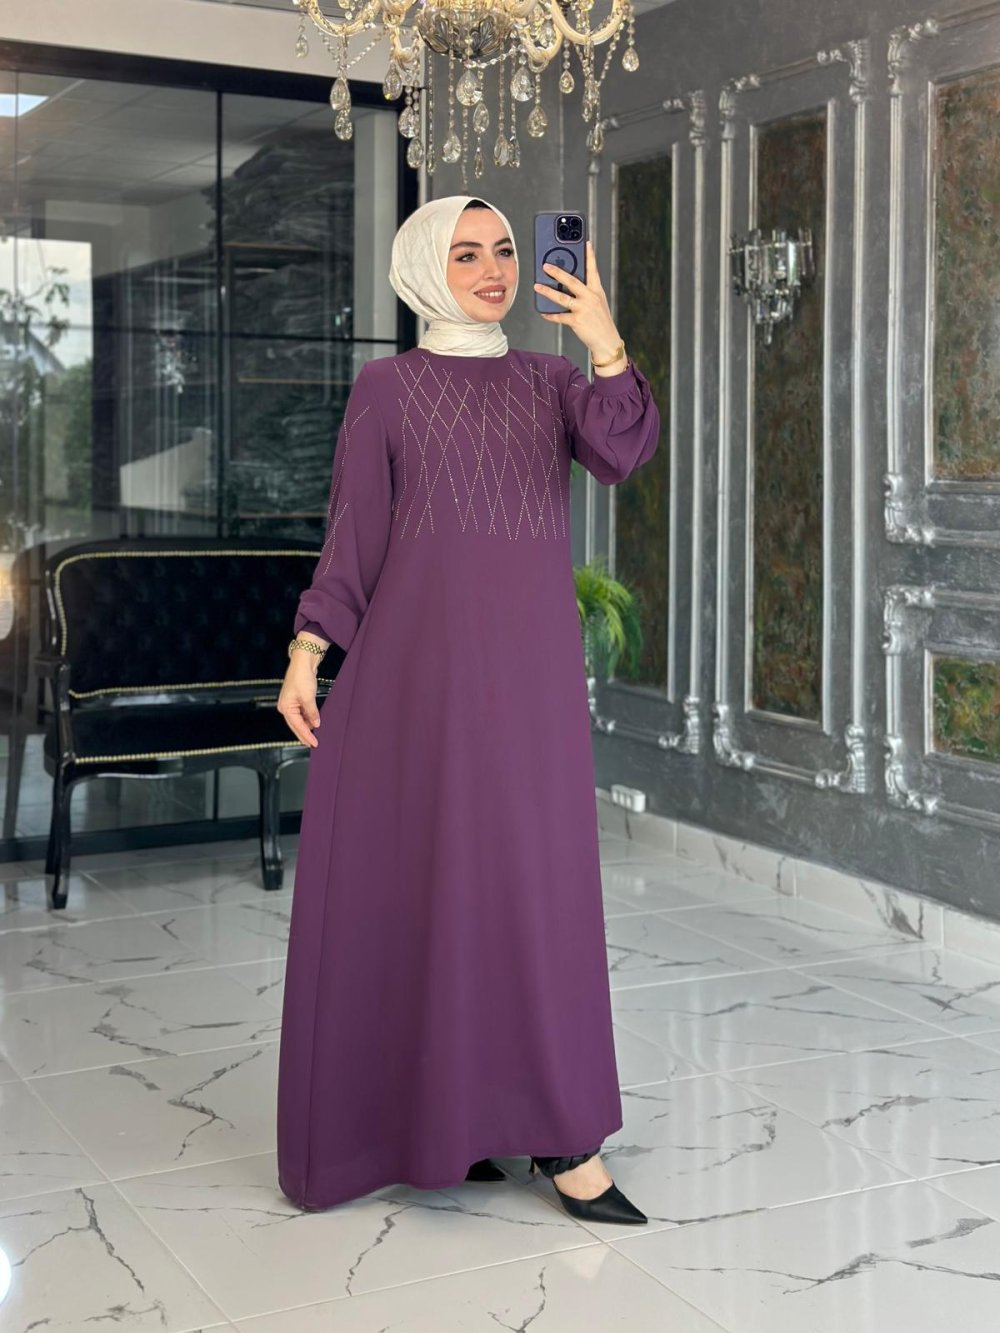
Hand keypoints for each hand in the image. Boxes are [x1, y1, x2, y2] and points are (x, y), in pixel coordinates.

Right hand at [277, 659, 321, 747]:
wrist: (303, 662)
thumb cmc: (301, 677)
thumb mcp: (308, 697)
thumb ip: (312, 713)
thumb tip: (315, 724)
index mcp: (286, 708)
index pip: (297, 726)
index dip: (306, 736)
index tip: (314, 743)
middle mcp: (286, 707)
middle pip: (296, 725)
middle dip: (305, 735)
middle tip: (313, 744)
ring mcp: (290, 703)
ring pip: (299, 720)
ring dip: (307, 727)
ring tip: (315, 735)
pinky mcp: (296, 699)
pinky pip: (301, 713)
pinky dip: (307, 719)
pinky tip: (313, 723)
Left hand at [533, 240, 622, 363]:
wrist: (607, 342)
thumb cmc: (601, 322)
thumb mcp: (598, 303)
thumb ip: (586, 292)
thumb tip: (568, 285)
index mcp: (597, 291)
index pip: (593, 270)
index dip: (589, 256)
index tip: (586, 242)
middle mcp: (590, 297)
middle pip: (572, 281)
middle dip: (557, 272)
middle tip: (545, 266)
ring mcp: (584, 309)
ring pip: (562, 298)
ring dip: (547, 292)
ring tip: (536, 286)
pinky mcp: (577, 321)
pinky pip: (560, 317)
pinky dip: (551, 315)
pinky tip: (543, 313)